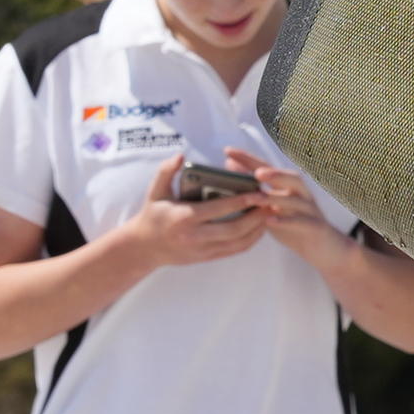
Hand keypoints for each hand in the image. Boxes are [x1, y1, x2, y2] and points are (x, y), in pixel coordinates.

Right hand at [115, 162, 275, 267]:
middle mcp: (193, 236)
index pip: (218, 209)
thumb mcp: (155, 192)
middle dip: (255, 216)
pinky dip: (250, 240)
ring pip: (237, 242)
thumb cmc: (152, 215)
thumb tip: (181, 156)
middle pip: (234, 228)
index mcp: (183, 218)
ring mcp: (201, 250)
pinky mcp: (205, 258)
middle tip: (270, 202)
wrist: (142, 247)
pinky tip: (259, 229)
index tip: (259, 192)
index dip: (242, 201)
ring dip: (257, 229)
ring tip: (269, 214)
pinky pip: (234, 250)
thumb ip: (166, 171)